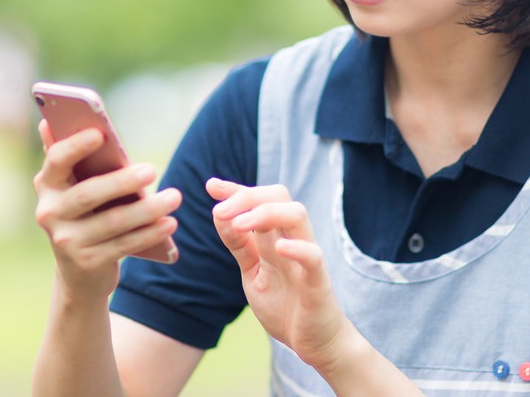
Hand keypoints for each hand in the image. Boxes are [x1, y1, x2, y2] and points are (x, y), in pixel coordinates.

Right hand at [32, 120, 181, 297]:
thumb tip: (48, 122)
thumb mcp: (73, 187)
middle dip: (122, 181)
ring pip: (112, 222)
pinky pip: (123, 245)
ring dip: (147, 209)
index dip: (76, 147)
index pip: (56, 161)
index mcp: (46, 185)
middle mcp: (48, 213)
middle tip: (152, 170)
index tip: (100, 133)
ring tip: (174, 197)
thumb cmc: (84, 214)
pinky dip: (149, 233)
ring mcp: (65, 241)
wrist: (80, 272)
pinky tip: (169, 223)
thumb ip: (68, 157)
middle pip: (88, 194)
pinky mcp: (87, 263)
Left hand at [205, 178, 355, 371]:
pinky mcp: (318, 282)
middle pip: (280, 196)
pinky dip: (298, 248)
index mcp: (277, 237)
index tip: (211, 186)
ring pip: (297, 215)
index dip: (236, 189)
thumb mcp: (253, 272)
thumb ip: (240, 246)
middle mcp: (293, 240)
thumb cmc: (286, 305)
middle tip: (219, 211)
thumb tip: (219, 214)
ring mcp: (307, 258)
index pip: (260, 200)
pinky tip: (277, 248)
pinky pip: (313, 257)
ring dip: (266, 213)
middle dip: (247, 196)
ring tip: (239, 225)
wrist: (316, 343)